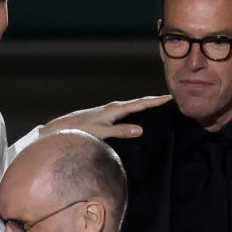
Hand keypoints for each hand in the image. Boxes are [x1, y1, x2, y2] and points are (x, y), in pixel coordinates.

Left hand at [39, 95, 171, 139]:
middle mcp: (113, 107)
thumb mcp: (102, 133)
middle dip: (152, 100)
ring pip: (130, 105)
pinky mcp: (104, 115)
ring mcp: (108, 110)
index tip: (169, 97)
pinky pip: (124, 110)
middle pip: (137, 102)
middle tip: (168, 99)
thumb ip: (121, 131)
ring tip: (156, 104)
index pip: (139, 104)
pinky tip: (135, 113)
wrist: (62, 128)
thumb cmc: (80, 131)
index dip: (155, 101)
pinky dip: (134, 109)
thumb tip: (141, 130)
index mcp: (115, 110)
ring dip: (144, 104)